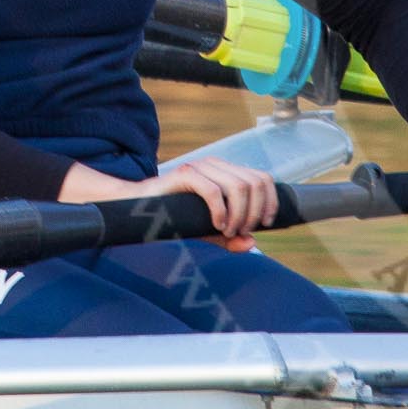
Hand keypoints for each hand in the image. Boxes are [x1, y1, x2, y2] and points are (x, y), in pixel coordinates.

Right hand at [59, 156, 276, 252]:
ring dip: (238, 214)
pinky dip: (220, 211)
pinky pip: (213, 190)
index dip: (270, 201)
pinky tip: (216, 225)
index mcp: (226, 172)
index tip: (264, 224)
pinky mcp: (184, 174)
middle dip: (254, 212)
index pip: (263, 178)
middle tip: (239, 232)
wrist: (136, 208)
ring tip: (227, 231)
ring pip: (239, 186)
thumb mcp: (206, 230)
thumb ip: (229, 237)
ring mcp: (200, 167)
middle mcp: (216, 165)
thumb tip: (251, 244)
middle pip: (255, 183)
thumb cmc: (174, 217)